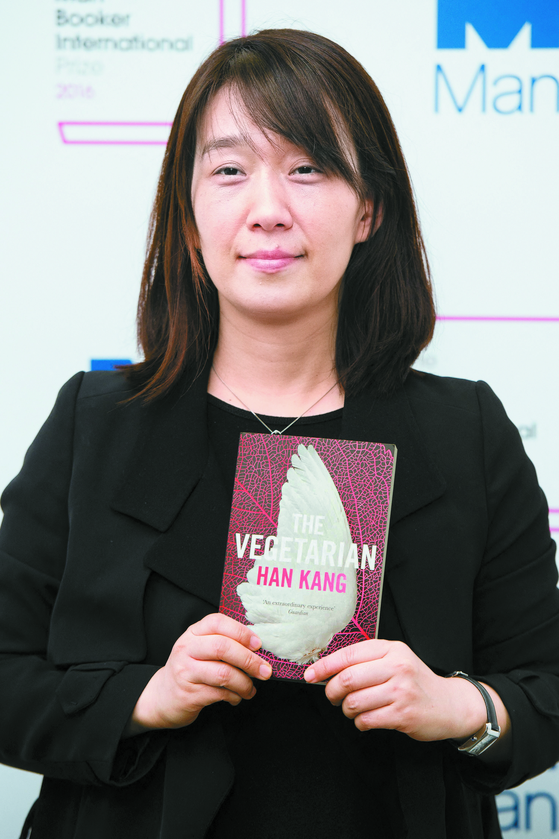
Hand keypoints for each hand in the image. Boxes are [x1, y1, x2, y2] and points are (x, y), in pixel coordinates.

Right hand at [128, 614, 271, 733]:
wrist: (162, 696)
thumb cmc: (190, 669)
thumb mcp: (200, 649)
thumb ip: (223, 642)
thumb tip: (258, 649)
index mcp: (193, 633)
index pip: (218, 622)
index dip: (241, 632)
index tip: (258, 644)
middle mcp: (187, 649)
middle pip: (223, 647)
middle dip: (249, 660)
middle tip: (265, 671)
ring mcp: (185, 671)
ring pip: (224, 674)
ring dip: (244, 683)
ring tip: (250, 689)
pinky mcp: (188, 694)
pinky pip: (219, 694)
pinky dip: (234, 696)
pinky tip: (236, 697)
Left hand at [304, 640, 490, 741]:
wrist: (449, 704)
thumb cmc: (415, 682)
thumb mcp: (396, 659)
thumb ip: (367, 660)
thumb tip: (328, 668)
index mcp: (391, 649)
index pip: (349, 654)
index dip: (324, 666)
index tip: (311, 675)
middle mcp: (396, 667)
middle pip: (348, 679)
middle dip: (332, 691)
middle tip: (333, 697)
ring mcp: (400, 691)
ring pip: (355, 701)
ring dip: (347, 710)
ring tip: (352, 710)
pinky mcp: (403, 714)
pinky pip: (367, 720)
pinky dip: (360, 723)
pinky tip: (366, 720)